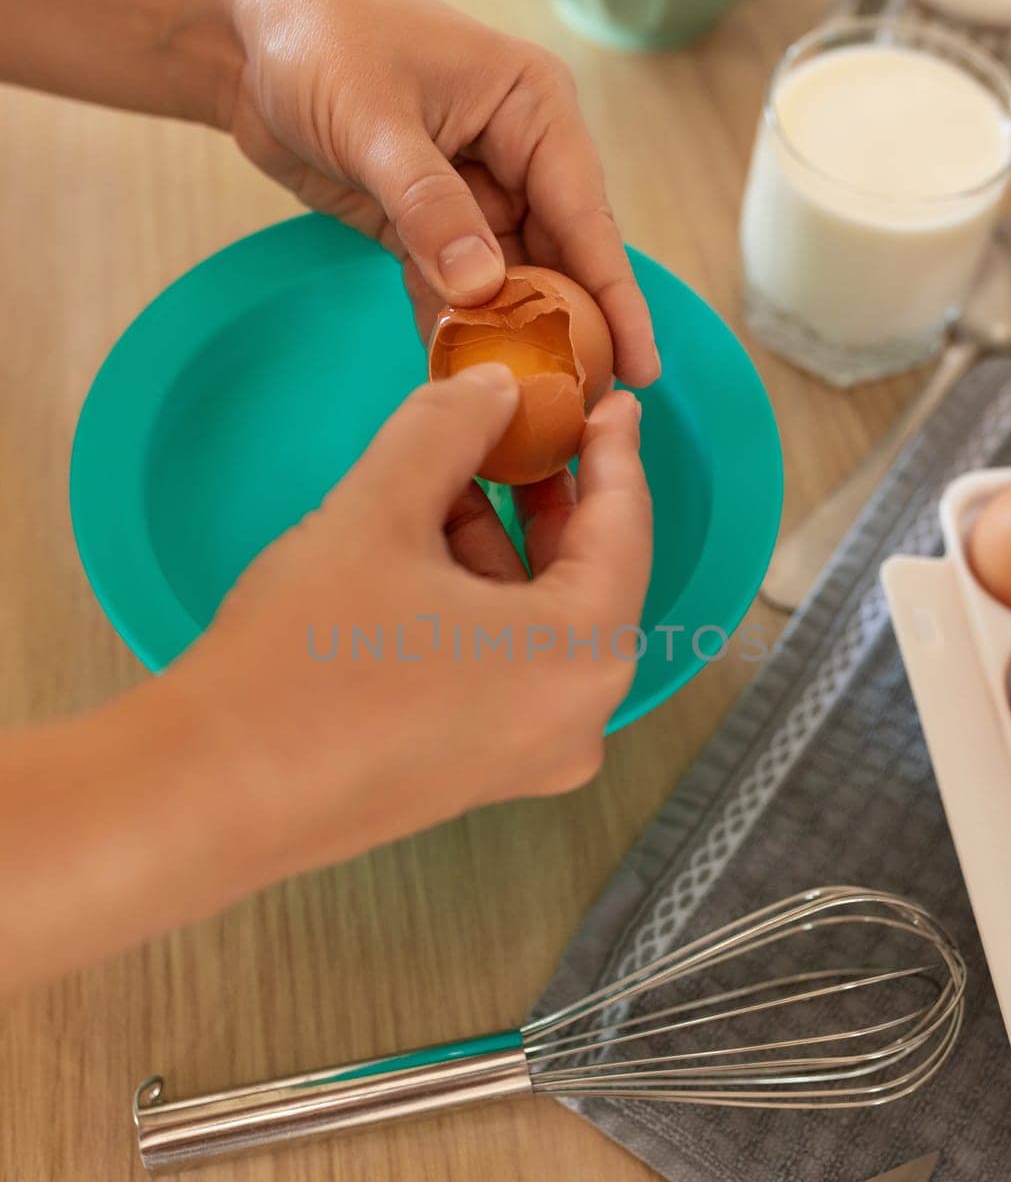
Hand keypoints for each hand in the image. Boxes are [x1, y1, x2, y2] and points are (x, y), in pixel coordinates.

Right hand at [162, 366, 651, 886]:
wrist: (213, 791)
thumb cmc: (306, 659)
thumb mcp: (381, 513)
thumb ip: (449, 431)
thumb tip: (495, 390)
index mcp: (583, 659)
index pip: (626, 531)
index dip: (614, 454)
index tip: (610, 401)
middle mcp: (574, 721)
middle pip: (585, 580)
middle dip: (547, 498)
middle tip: (519, 427)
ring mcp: (524, 757)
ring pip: (537, 623)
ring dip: (499, 547)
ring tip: (444, 478)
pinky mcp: (473, 774)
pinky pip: (503, 667)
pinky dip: (475, 603)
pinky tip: (418, 552)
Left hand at [226, 0, 658, 386]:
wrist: (240, 33)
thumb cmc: (318, 38)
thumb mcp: (374, 120)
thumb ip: (429, 206)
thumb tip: (484, 289)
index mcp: (533, 107)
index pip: (586, 214)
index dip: (614, 296)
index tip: (640, 366)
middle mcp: (518, 152)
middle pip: (558, 258)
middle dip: (569, 331)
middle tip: (585, 409)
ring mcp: (474, 192)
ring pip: (507, 282)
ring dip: (508, 340)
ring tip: (524, 410)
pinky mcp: (427, 225)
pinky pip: (451, 288)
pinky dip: (451, 329)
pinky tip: (455, 380)